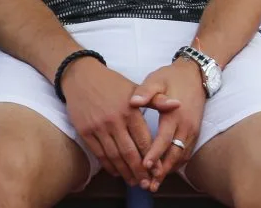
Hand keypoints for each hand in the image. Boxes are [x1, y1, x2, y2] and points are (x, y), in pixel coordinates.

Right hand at [60, 57, 172, 185]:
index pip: (143, 139)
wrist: (82, 77)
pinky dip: (108, 165)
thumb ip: (157, 100)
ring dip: (124, 172)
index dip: (151, 157)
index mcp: (130, 109)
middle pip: (129, 152)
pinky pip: (98, 153)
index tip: (158, 170)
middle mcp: (114, 120)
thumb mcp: (136, 88)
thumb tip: (178, 105)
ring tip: (134, 182)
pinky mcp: (85, 132)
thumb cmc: (113, 83)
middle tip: (147, 183)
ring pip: (113, 156)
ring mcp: (98, 127)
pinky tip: (116, 172)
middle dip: (139, 170)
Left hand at [130, 60, 207, 190]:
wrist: (196, 73)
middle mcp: (186, 125)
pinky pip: (186, 152)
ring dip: (169, 170)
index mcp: (174, 114)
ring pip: (181, 155)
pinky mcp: (195, 131)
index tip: (144, 166)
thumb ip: (145, 92)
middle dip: (162, 170)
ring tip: (155, 183)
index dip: (154, 154)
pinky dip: (176, 163)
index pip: (164, 139)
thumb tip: (133, 102)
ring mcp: (192, 129)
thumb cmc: (172, 76)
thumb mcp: (156, 79)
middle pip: (174, 153)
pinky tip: (166, 170)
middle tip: (149, 184)